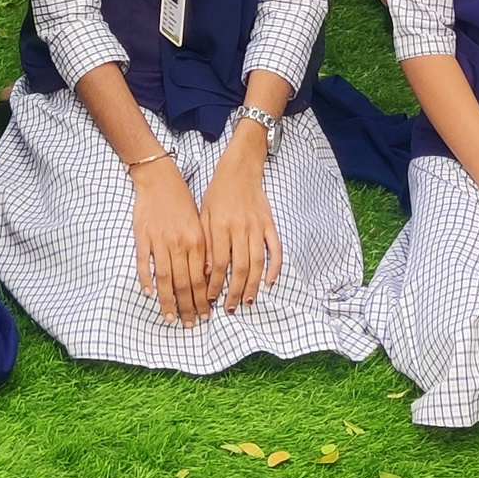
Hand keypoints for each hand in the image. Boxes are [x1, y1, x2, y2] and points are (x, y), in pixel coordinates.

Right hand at [129, 155, 213, 324]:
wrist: (160, 179)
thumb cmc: (181, 203)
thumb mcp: (199, 223)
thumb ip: (203, 250)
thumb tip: (206, 278)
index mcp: (197, 241)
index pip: (201, 279)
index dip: (202, 301)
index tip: (204, 316)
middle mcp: (180, 243)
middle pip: (184, 283)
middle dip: (187, 307)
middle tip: (189, 324)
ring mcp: (160, 240)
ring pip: (165, 278)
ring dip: (168, 301)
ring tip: (169, 317)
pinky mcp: (143, 236)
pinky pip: (144, 262)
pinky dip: (146, 279)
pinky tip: (148, 293)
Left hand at [200, 129, 282, 313]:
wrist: (240, 169)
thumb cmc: (217, 193)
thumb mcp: (203, 214)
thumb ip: (205, 242)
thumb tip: (205, 272)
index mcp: (220, 226)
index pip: (218, 263)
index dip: (215, 284)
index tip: (211, 299)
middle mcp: (240, 228)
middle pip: (240, 267)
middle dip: (234, 291)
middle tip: (230, 308)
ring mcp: (258, 227)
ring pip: (257, 262)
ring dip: (253, 285)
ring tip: (247, 302)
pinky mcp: (270, 224)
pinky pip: (275, 249)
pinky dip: (274, 267)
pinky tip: (270, 282)